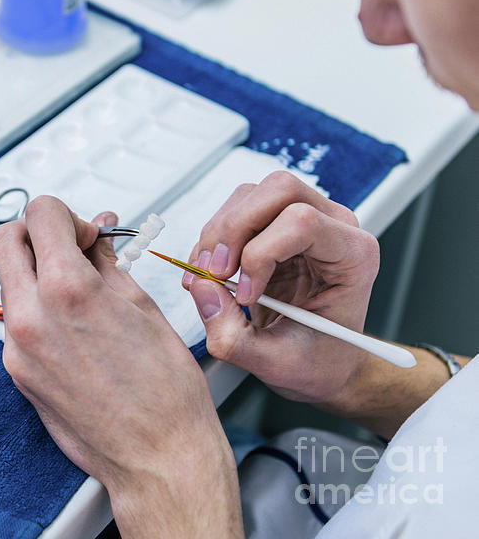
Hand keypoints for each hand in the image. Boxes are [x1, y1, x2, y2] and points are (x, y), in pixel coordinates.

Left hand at [0, 196, 240, 537]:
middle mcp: (31, 317)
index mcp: (68, 291)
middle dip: (35, 233)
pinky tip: (72, 323)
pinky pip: (14, 320)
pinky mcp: (16, 372)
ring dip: (34, 272)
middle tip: (68, 247)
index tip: (84, 231)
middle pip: (4, 240)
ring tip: (78, 290)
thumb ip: (106, 263)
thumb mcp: (143, 307)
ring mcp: (17, 347)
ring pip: (7, 281)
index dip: (66, 214)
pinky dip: (36, 308)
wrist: (158, 456)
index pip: (40, 213)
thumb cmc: (165, 393)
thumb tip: (94, 237)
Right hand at [184, 171, 380, 408]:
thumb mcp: (276, 364)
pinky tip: (209, 275)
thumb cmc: (316, 361)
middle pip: (278, 190)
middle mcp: (334, 226)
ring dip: (218, 236)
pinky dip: (211, 241)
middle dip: (234, 230)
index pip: (303, 221)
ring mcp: (304, 218)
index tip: (246, 296)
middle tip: (214, 275)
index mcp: (354, 257)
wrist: (321, 360)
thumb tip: (201, 288)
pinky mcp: (274, 224)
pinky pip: (234, 211)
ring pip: (250, 195)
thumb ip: (233, 336)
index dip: (261, 254)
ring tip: (209, 279)